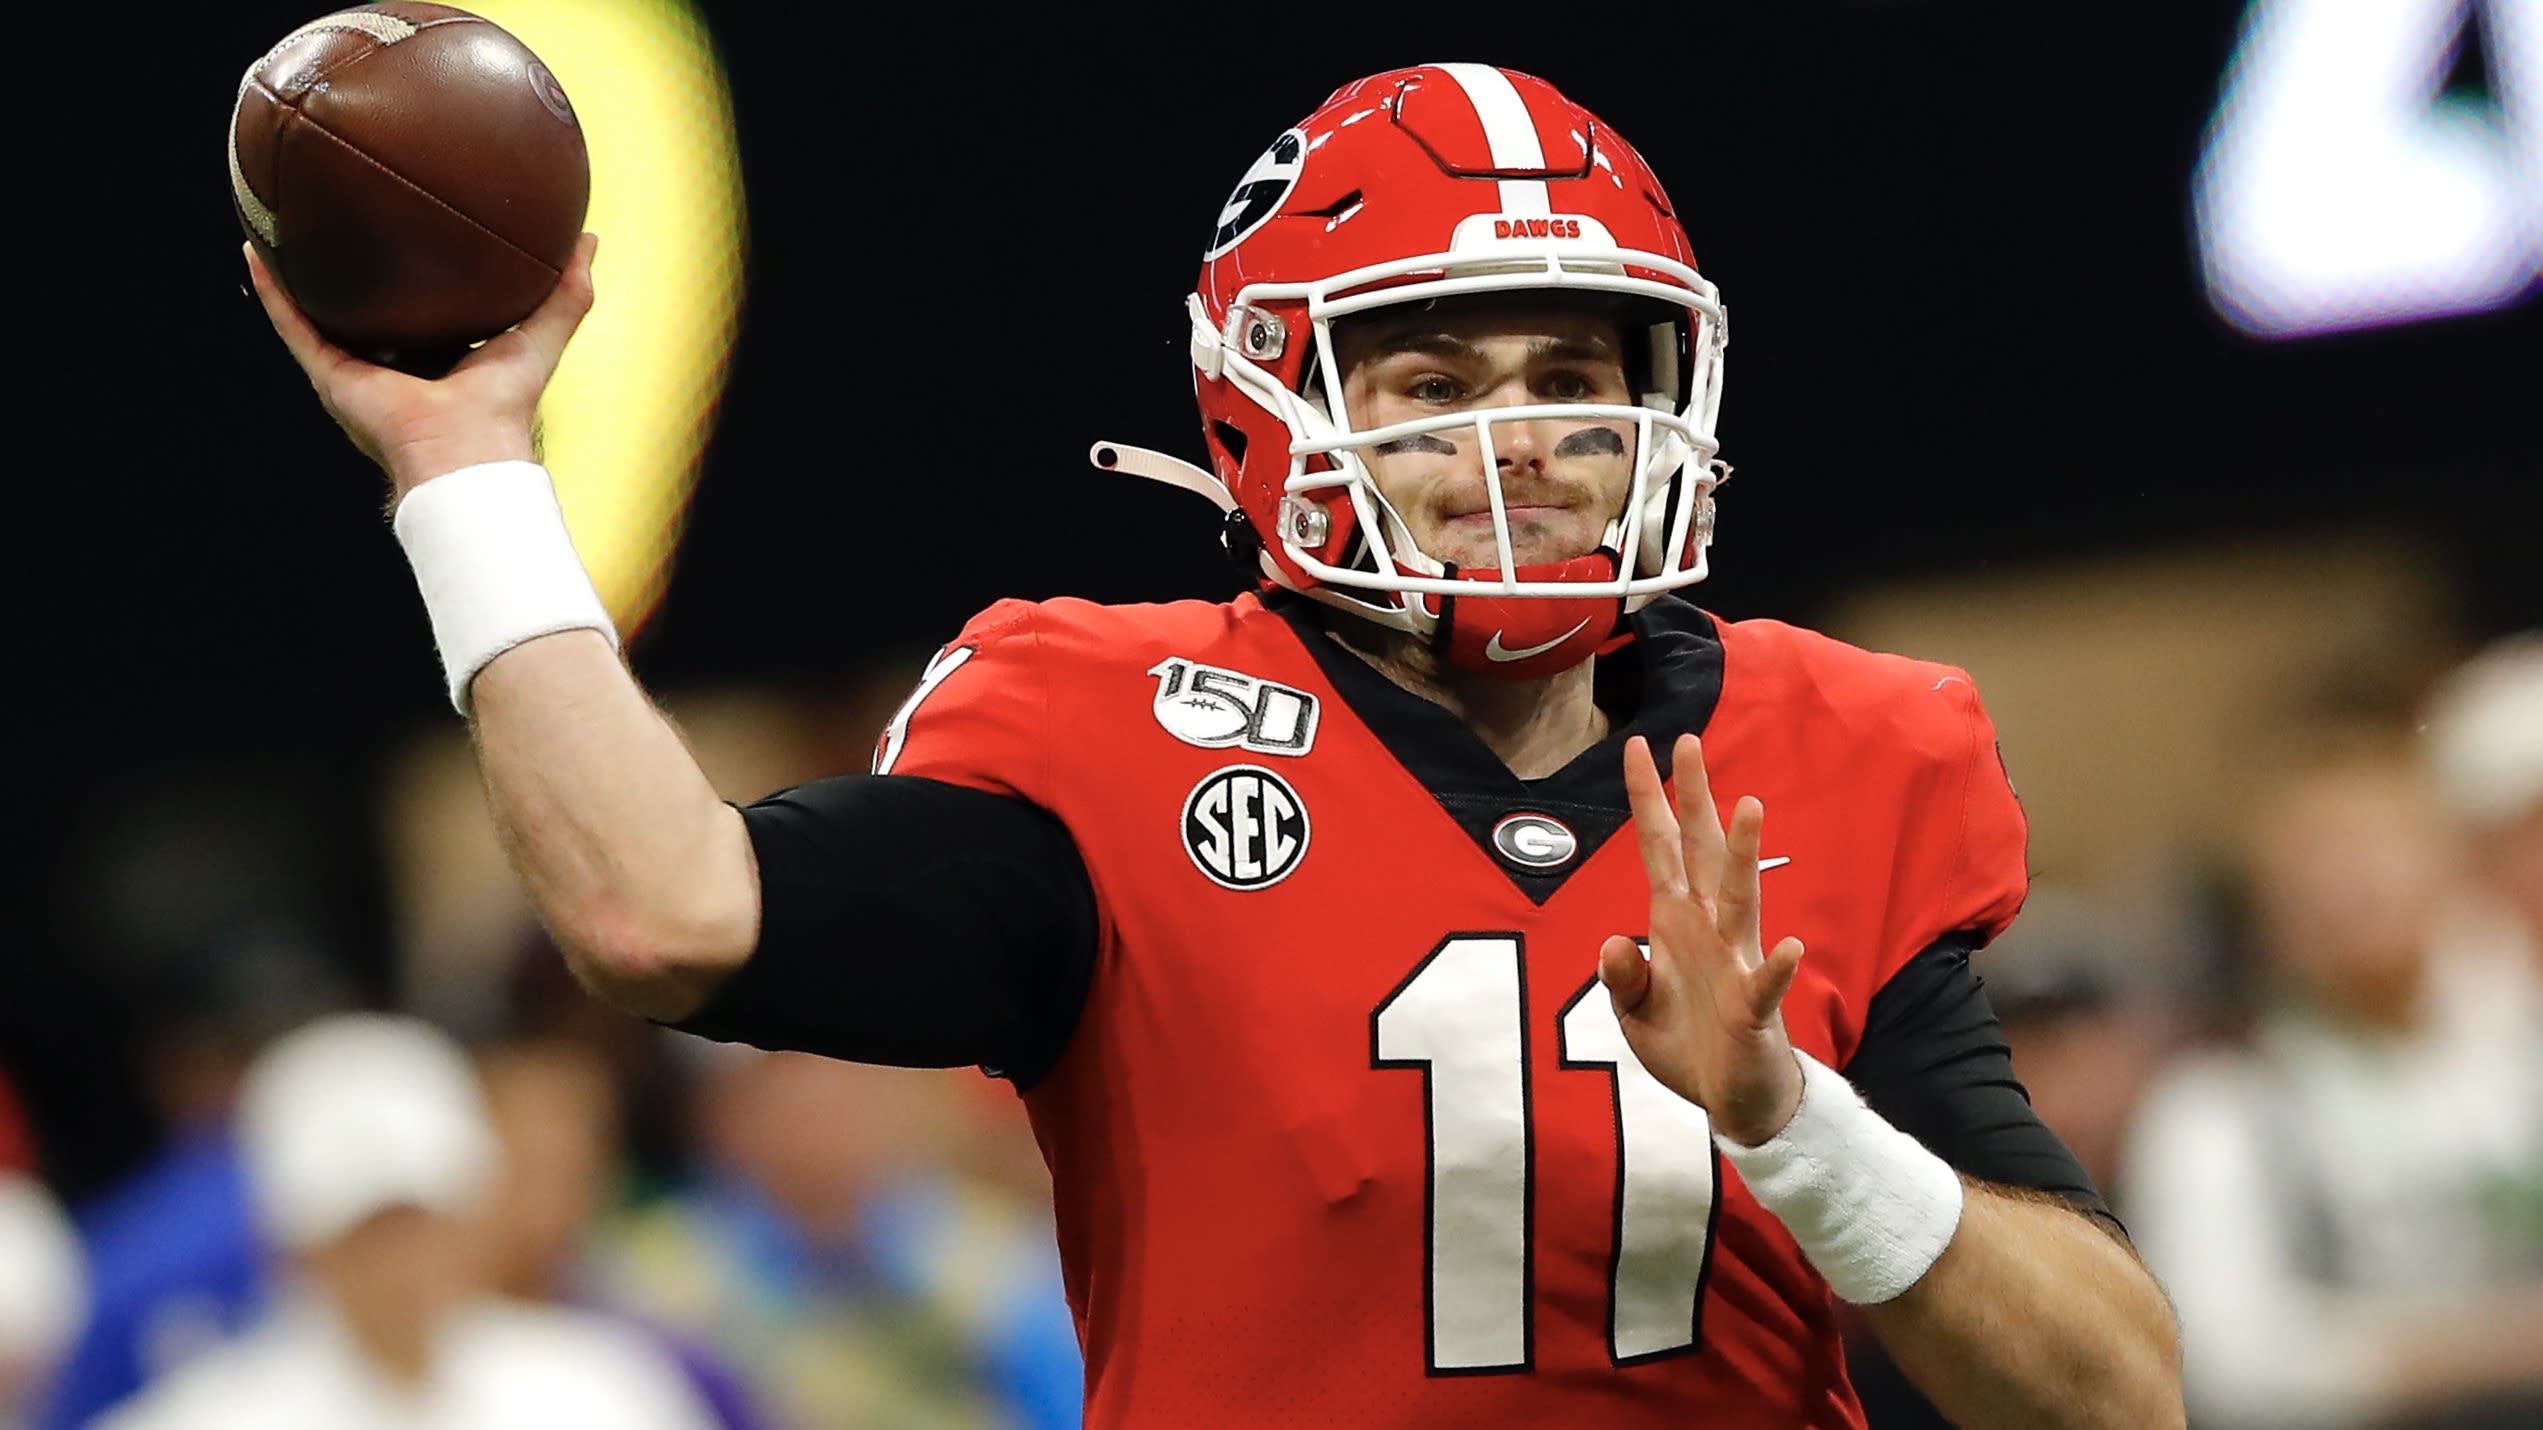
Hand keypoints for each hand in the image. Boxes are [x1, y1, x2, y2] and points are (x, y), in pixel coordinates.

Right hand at [244, 233, 598, 499]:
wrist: (464, 448)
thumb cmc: (507, 403)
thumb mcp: (543, 333)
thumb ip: (568, 291)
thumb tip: (589, 238)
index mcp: (443, 358)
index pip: (427, 308)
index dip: (419, 274)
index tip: (412, 228)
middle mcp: (396, 364)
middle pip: (368, 309)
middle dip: (354, 273)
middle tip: (341, 217)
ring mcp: (358, 370)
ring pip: (319, 314)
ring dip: (298, 274)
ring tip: (282, 225)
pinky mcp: (329, 377)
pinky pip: (292, 323)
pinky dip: (272, 289)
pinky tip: (254, 248)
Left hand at [1598, 733, 1807, 1146]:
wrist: (1731, 1098)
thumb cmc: (1687, 1043)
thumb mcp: (1634, 1009)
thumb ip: (1621, 974)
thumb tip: (1616, 941)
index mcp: (1674, 921)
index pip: (1659, 846)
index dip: (1646, 799)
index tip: (1636, 746)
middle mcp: (1708, 928)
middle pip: (1701, 851)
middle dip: (1694, 798)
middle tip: (1690, 740)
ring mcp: (1735, 963)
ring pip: (1741, 896)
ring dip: (1746, 854)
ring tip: (1749, 805)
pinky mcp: (1752, 1009)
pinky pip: (1765, 984)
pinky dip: (1776, 967)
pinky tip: (1790, 947)